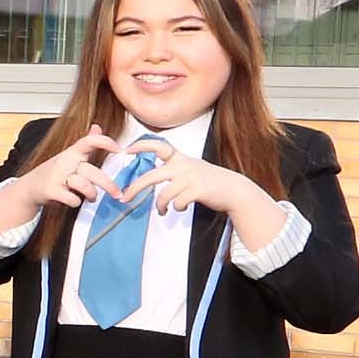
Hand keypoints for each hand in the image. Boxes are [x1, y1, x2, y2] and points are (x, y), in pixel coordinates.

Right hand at [3, 127, 124, 219]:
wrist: (29, 187)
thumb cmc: (54, 172)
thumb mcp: (69, 155)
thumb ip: (85, 144)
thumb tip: (97, 126)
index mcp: (72, 152)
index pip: (89, 141)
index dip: (105, 142)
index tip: (119, 150)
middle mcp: (65, 162)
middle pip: (92, 172)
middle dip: (108, 185)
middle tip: (117, 194)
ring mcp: (57, 176)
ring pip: (83, 184)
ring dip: (92, 194)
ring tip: (92, 198)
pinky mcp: (51, 191)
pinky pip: (72, 199)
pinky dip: (76, 202)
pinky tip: (75, 201)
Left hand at [125, 149, 272, 225]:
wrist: (233, 190)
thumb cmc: (210, 181)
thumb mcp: (192, 168)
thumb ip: (174, 170)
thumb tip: (150, 177)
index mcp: (181, 159)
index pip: (159, 147)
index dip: (142, 146)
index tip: (127, 150)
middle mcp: (184, 165)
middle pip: (151, 176)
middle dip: (135, 188)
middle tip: (125, 198)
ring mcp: (190, 177)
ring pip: (163, 195)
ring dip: (160, 206)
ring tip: (163, 211)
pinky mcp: (197, 190)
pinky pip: (177, 203)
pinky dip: (177, 208)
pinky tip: (182, 208)